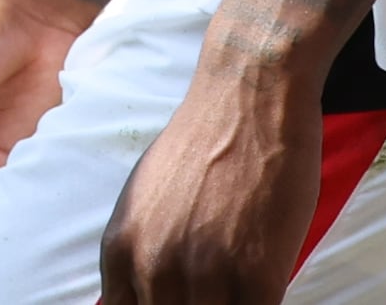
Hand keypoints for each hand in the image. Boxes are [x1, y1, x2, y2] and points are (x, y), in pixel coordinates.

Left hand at [96, 52, 329, 303]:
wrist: (245, 101)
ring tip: (239, 295)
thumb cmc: (199, 147)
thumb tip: (143, 292)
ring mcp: (204, 273)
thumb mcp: (144, 202)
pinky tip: (266, 293)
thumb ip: (141, 252)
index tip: (179, 304)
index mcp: (120, 250)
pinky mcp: (256, 274)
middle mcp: (152, 266)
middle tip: (215, 296)